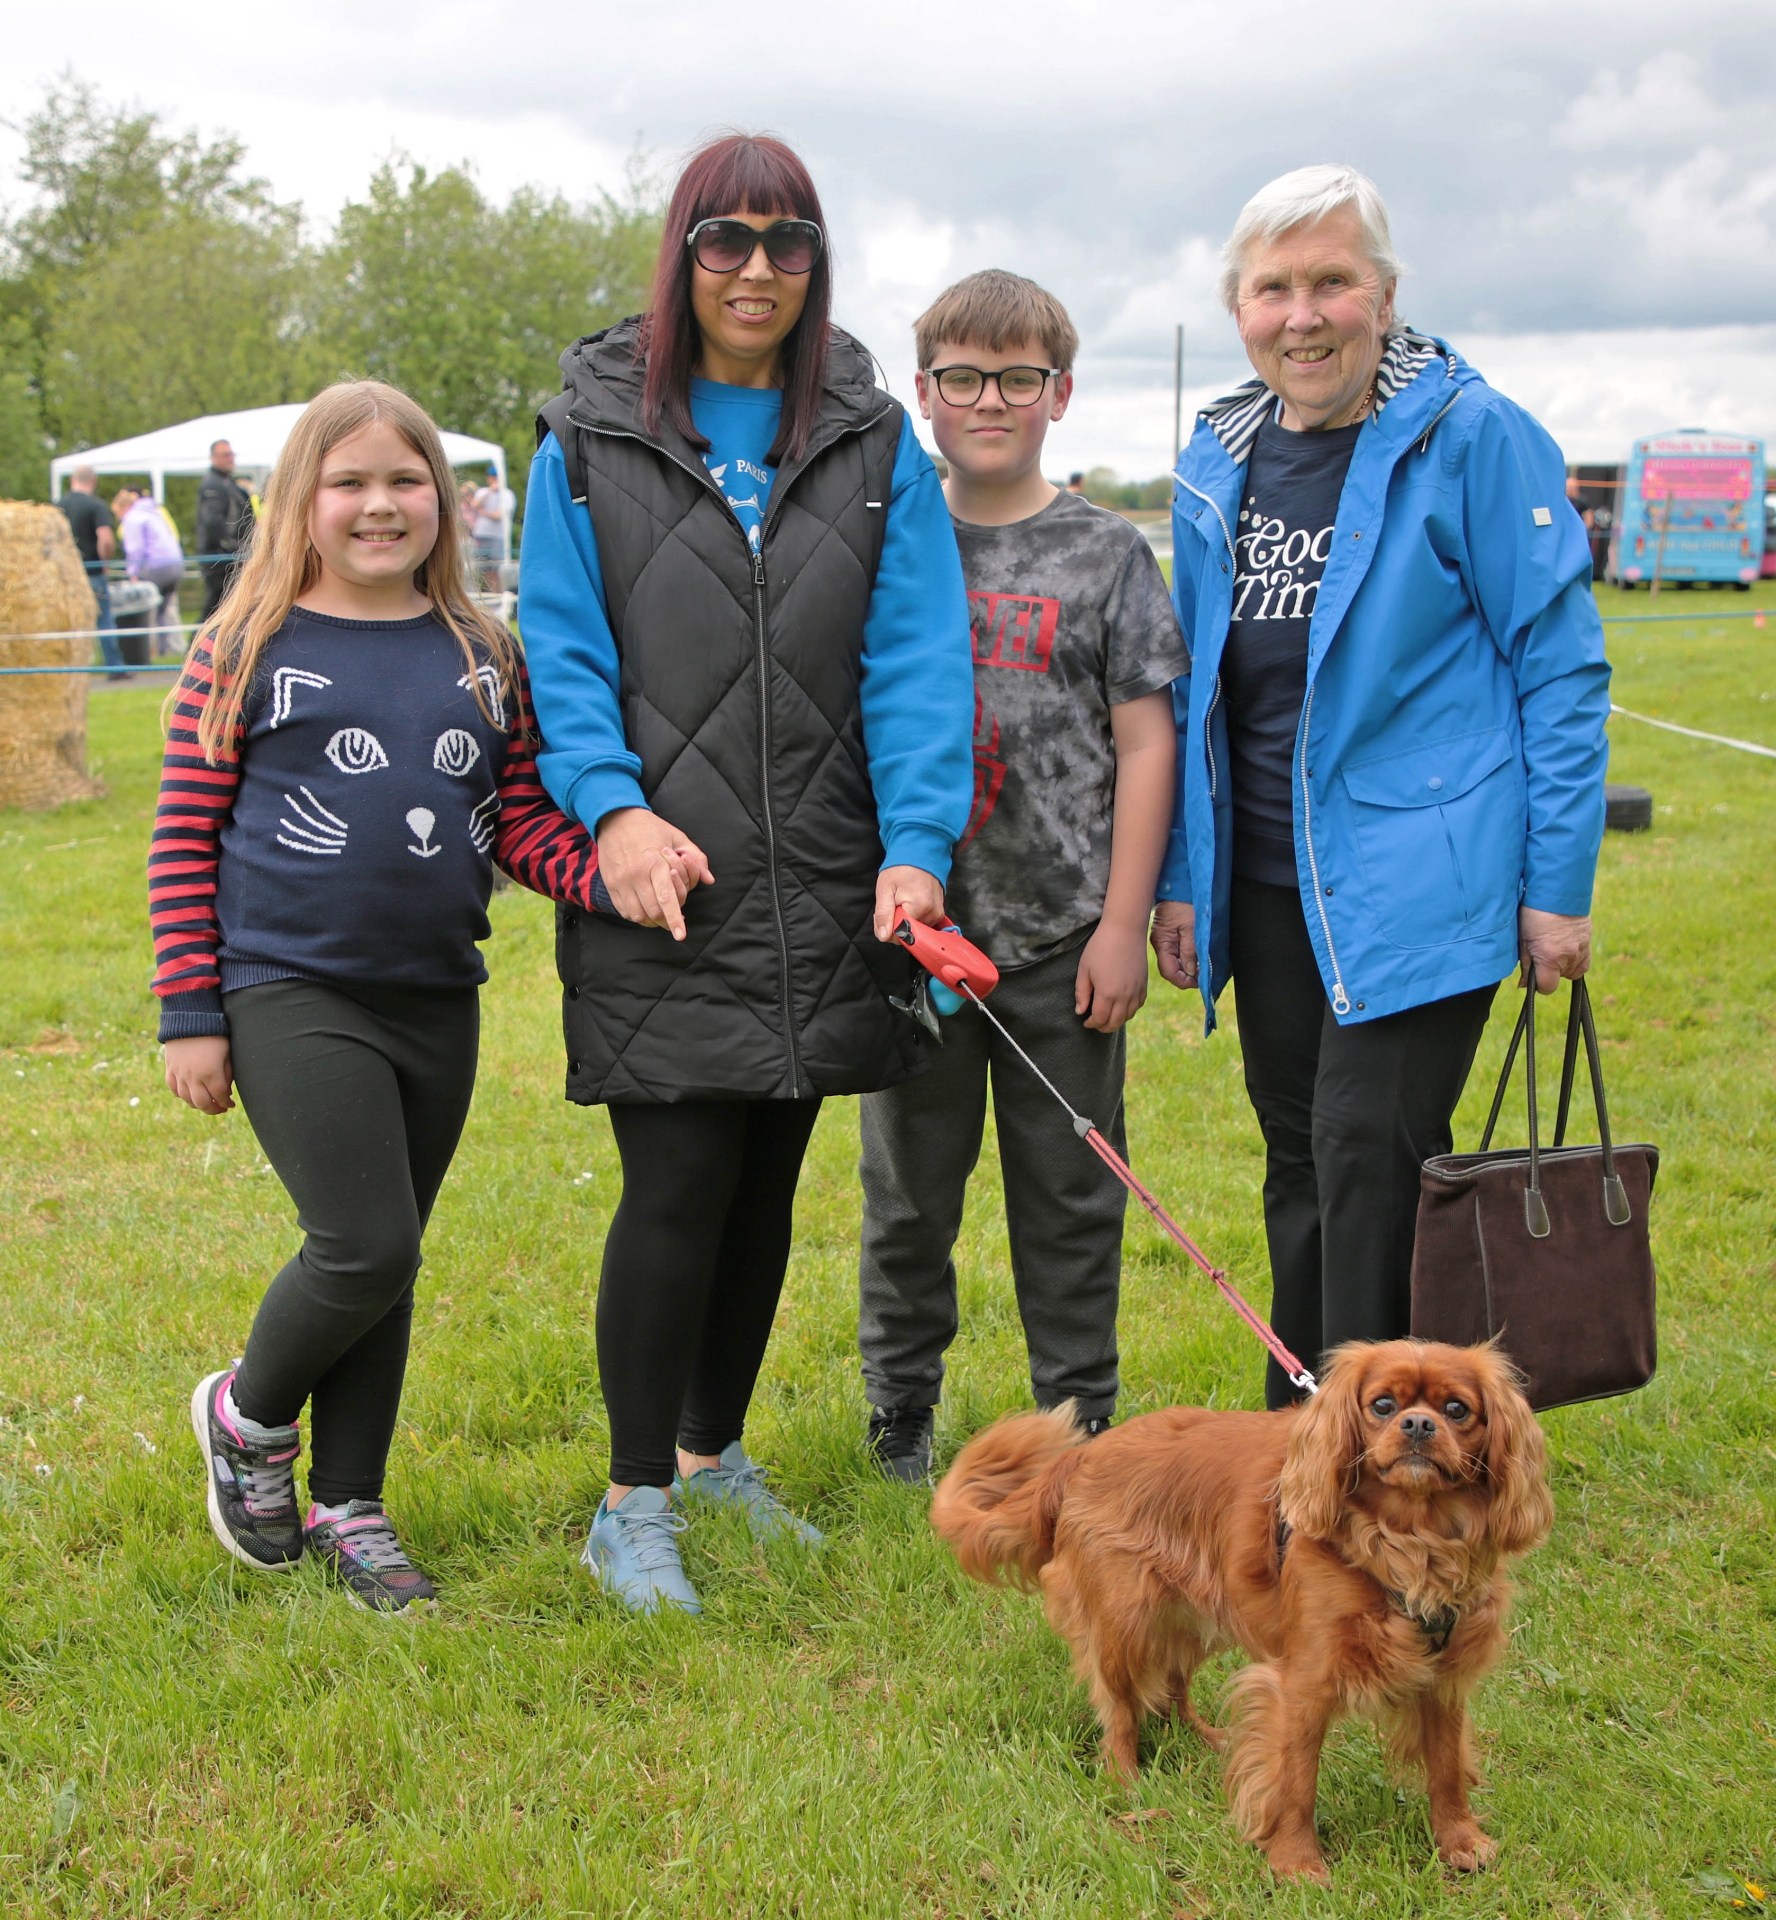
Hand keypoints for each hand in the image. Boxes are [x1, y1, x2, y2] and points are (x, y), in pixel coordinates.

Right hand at [164, 1036, 234, 1113]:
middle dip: (213, 1109)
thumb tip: (226, 1092)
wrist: (190, 1019)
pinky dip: (182, 1095)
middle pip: (202, 1103)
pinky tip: (189, 1094)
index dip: (227, 1103)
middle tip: (221, 1108)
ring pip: (187, 1099)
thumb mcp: (227, 1053)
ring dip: (197, 1104)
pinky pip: (174, 1088)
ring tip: (207, 1103)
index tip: (232, 1104)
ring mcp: (179, 1074)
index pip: (220, 1097)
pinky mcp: (170, 1068)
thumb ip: (227, 1074)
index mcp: (210, 1073)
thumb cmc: (214, 1034)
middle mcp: (193, 1077)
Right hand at [595, 807, 713, 940]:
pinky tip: (646, 908)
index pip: (666, 897)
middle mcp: (635, 875)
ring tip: (661, 913)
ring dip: (653, 920)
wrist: (615, 819)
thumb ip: (696, 858)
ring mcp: (620, 882)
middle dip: (667, 921)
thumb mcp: (677, 837)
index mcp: (654, 862)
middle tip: (675, 920)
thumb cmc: (650, 828)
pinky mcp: (610, 886)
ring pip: (638, 915)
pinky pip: (625, 911)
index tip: (681, 935)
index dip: (674, 919)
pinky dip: (638, 916)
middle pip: (653, 912)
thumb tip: (709, 879)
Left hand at [873, 865, 944, 940]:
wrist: (920, 855)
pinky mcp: (939, 914)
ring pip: (915, 931)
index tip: (886, 911)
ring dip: (904, 921)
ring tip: (901, 902)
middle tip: (892, 904)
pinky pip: (922, 925)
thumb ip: (883, 915)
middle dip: (895, 924)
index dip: (887, 926)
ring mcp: (937, 914)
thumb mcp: (885, 889)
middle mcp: (932, 914)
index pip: (899, 934)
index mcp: (919, 908)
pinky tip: (910, 905)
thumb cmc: (900, 869)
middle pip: (908, 935)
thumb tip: (884, 937)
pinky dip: (913, 919)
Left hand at [1075, 921, 1150, 1031]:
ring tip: (1107, 1016)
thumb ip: (1082, 993)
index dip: (1091, 1024)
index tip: (1085, 1021)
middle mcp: (1124, 996)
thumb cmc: (1100, 947)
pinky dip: (1130, 1010)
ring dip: (1117, 1020)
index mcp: (1107, 993)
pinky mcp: (1144, 984)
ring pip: (1128, 1016)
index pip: (1100, 1019)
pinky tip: (1121, 1006)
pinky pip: (1138, 1005)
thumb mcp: (1084, 969)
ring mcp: (1136, 990)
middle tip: (1095, 1023)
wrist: (1124, 930)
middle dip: (1104, 1026)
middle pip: (1115, 1022)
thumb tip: (1080, 1011)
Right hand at [1149, 899, 1197, 990]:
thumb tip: (1188, 971)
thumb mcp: (1191, 928)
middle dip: (1185, 976)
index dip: (1183, 980)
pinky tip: (1195, 959)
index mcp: (1162, 943)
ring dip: (1186, 968)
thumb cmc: (1185, 903)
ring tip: (1200, 969)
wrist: (1180, 885)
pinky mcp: (1168, 934)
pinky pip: (1175, 952)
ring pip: (1173, 962)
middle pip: (1170, 968)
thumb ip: (1189, 951)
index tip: (1198, 983)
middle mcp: (1160, 943)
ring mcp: (1163, 939)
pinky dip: (1185, 959)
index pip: (1169, 971)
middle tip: (1202, 978)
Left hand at [1519, 907, 1591, 993]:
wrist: (1556, 890)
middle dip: (1549, 971)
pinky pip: (1584, 963)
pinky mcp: (1588, 941)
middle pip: (1560, 978)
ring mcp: (1581, 949)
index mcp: (1550, 957)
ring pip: (1572, 971)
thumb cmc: (1533, 913)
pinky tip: (1565, 952)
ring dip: (1562, 966)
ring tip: (1552, 949)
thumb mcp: (1523, 939)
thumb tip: (1524, 985)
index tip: (1533, 976)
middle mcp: (1569, 956)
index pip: (1548, 987)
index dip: (1539, 985)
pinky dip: (1575, 961)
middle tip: (1540, 953)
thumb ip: (1526, 965)